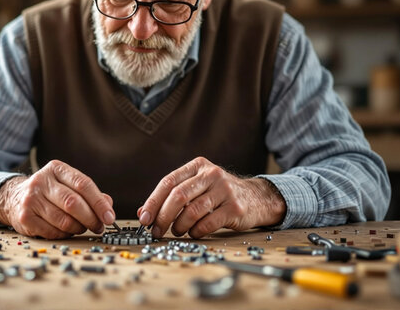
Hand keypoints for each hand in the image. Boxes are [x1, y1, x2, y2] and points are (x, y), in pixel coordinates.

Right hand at [0, 160, 115, 238]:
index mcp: (56, 169)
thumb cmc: (49, 192)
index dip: (99, 203)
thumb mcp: (68, 185)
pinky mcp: (25, 218)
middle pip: (73, 203)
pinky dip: (65, 234)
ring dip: (79, 228)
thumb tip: (108, 205)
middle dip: (91, 218)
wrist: (14, 198)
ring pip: (64, 220)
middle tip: (99, 227)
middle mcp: (41, 181)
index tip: (110, 217)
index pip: (83, 184)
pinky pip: (53, 232)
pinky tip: (67, 230)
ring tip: (82, 228)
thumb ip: (90, 194)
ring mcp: (31, 199)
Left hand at [137, 157, 285, 238]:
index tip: (144, 218)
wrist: (255, 198)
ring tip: (177, 231)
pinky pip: (207, 224)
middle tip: (157, 231)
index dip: (153, 202)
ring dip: (179, 226)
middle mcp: (212, 174)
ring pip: (192, 211)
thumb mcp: (196, 188)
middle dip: (163, 217)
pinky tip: (194, 232)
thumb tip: (143, 213)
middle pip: (178, 196)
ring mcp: (225, 190)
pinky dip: (195, 232)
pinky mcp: (235, 208)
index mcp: (198, 166)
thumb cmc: (218, 194)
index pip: (168, 182)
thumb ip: (171, 197)